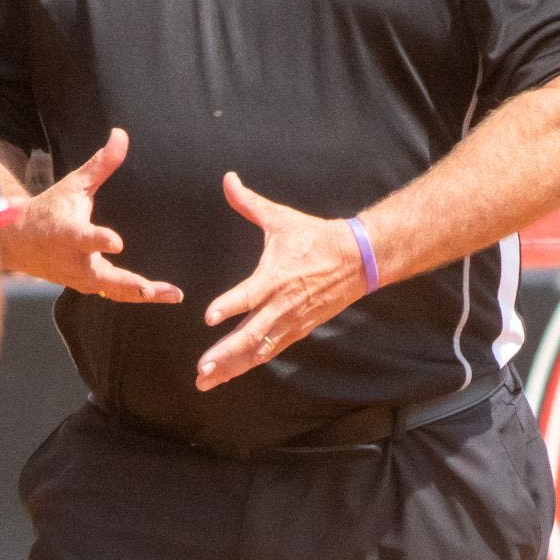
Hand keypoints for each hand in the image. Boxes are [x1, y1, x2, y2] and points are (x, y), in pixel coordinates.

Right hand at [0, 127, 181, 303]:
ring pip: (113, 291)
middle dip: (128, 284)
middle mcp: (73, 260)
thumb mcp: (72, 185)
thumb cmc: (49, 210)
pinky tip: (164, 295)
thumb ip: (100, 165)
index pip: (83, 238)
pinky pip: (114, 294)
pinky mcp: (87, 287)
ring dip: (141, 294)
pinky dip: (136, 296)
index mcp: (66, 233)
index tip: (117, 242)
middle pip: (103, 277)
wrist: (19, 243)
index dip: (99, 240)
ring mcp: (80, 278)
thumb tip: (121, 135)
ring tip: (172, 294)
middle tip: (150, 289)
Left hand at [195, 174, 369, 391]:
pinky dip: (249, 364)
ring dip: (232, 367)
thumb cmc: (314, 237)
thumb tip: (229, 179)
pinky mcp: (298, 330)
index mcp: (274, 277)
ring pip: (258, 350)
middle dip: (224, 354)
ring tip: (206, 381)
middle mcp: (281, 305)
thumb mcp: (281, 219)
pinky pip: (270, 352)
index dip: (229, 305)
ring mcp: (290, 321)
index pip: (248, 295)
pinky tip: (230, 375)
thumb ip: (249, 203)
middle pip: (250, 335)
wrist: (357, 259)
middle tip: (202, 369)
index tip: (209, 317)